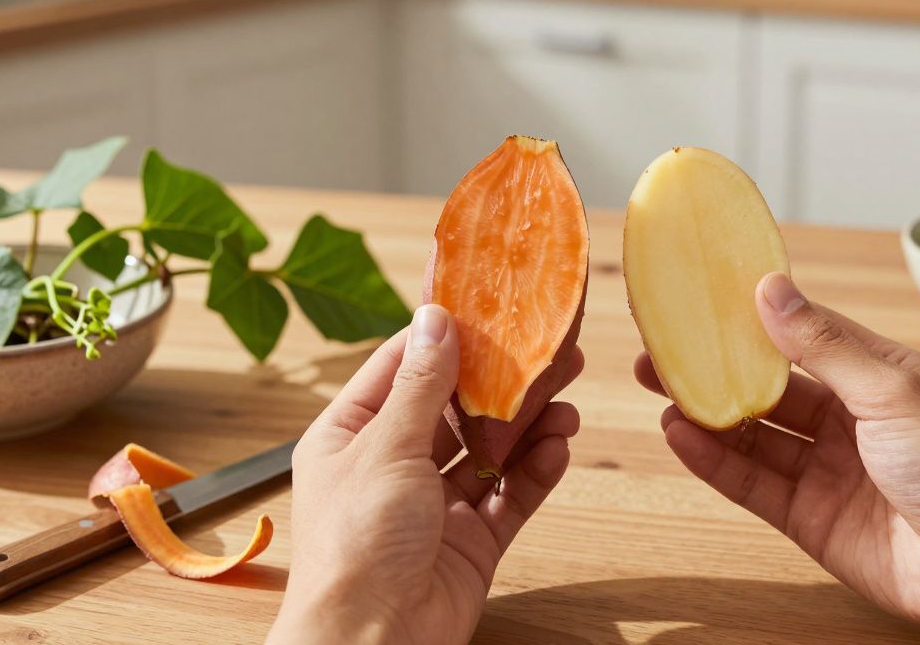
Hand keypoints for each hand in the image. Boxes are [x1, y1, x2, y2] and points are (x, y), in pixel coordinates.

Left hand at [269, 304, 581, 644]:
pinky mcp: (470, 541)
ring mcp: (434, 505)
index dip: (447, 338)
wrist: (372, 644)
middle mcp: (393, 465)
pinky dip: (535, 472)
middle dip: (504, 382)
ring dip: (528, 426)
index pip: (404, 368)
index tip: (491, 308)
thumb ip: (420, 384)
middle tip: (553, 353)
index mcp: (353, 436)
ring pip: (490, 450)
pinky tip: (557, 449)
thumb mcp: (385, 448)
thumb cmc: (355, 548)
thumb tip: (435, 319)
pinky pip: (509, 496)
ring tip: (566, 404)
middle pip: (456, 408)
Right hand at [636, 273, 919, 643]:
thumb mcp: (890, 390)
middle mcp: (847, 419)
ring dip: (706, 411)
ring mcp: (826, 469)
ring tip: (659, 387)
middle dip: (716, 366)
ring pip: (752, 434)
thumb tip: (772, 289)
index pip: (802, 335)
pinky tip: (679, 436)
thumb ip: (822, 345)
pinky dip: (713, 460)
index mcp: (876, 376)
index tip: (706, 296)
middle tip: (664, 346)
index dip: (754, 317)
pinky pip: (751, 482)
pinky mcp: (809, 517)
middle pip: (767, 385)